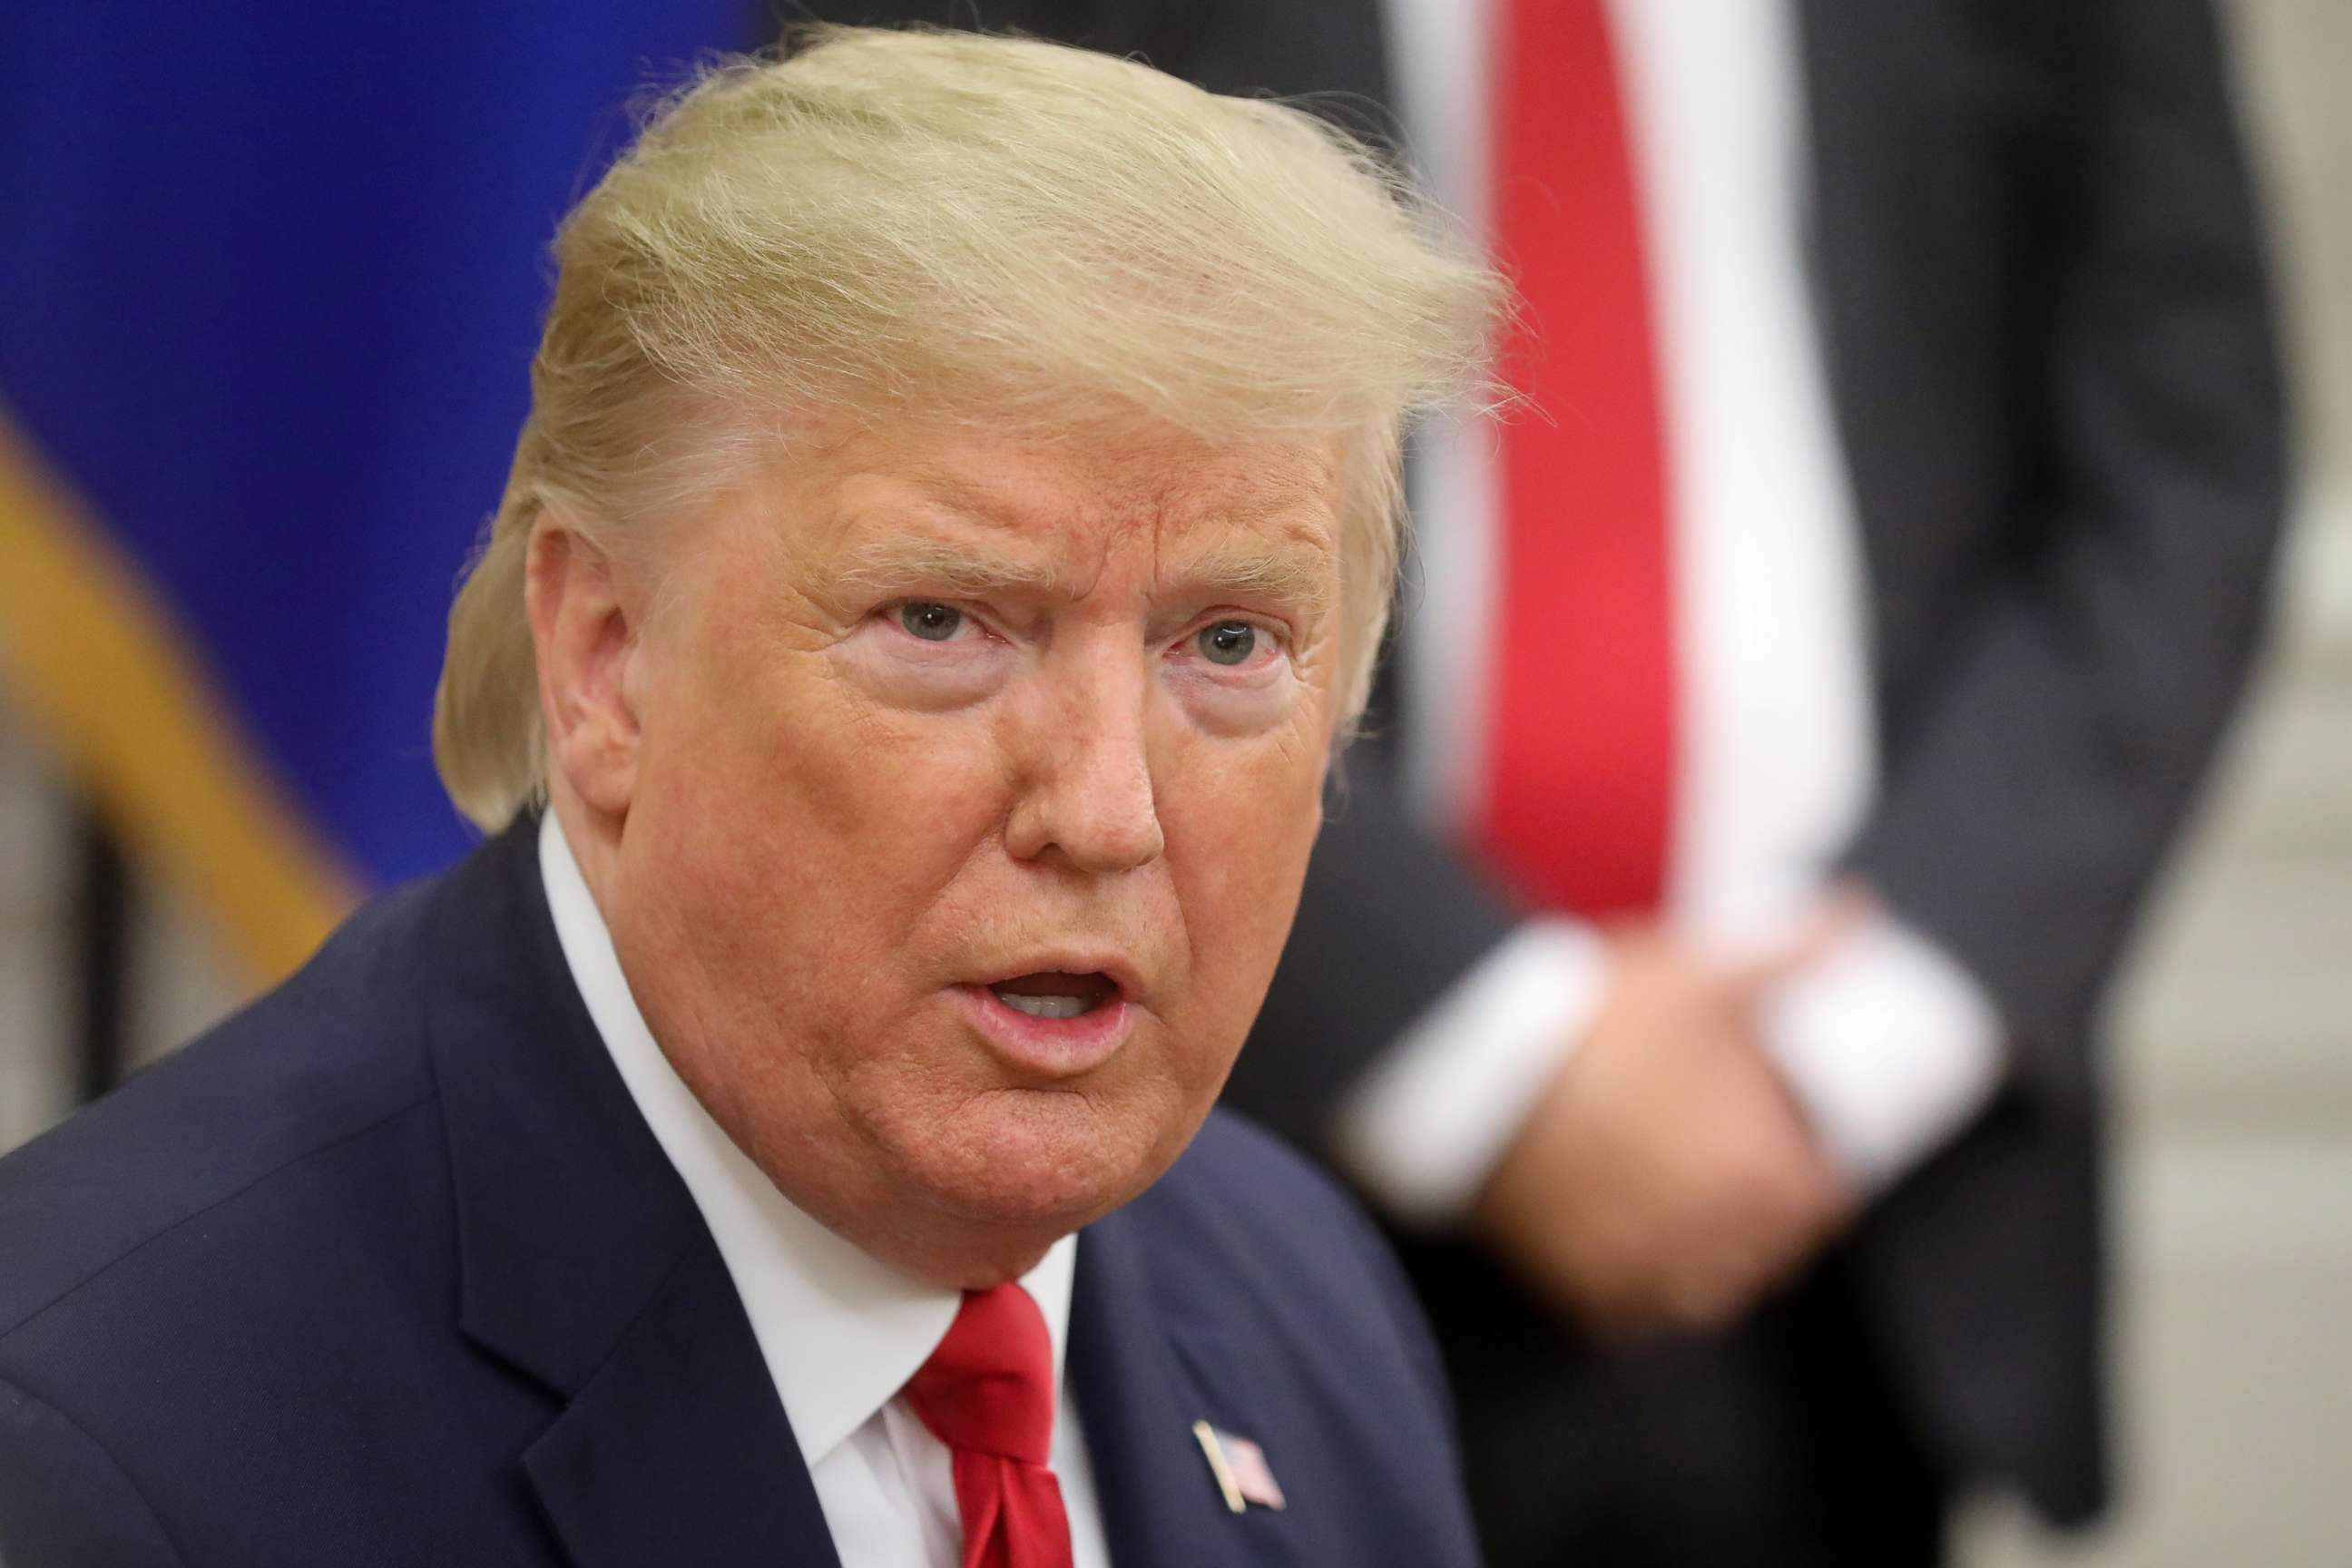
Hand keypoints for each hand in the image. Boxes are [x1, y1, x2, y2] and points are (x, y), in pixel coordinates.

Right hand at [1471, 926, 1853, 1336]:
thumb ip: (1788, 950)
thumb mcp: (1698, 974)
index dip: (1815, 1168)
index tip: (1793, 1142)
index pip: (1825, 1201)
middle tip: (1727, 1160)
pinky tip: (1623, 1238)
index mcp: (1762, 1176)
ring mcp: (1643, 1273)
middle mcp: (1713, 1242)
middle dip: (1762, 1214)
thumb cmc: (1593, 1022)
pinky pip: (1631, 1315)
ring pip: (1705, 1292)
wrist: (1470, 1065)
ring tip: (1679, 1204)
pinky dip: (1637, 1289)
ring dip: (1707, 1258)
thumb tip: (1854, 914)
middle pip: (1768, 1251)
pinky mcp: (1577, 1289)